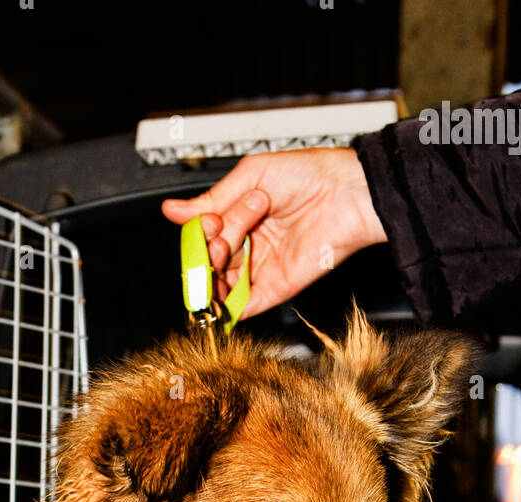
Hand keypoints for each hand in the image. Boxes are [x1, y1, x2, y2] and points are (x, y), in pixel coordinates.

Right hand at [161, 148, 386, 318]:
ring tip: (228, 249)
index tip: (208, 220)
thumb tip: (172, 211)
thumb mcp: (251, 175)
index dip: (200, 232)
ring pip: (221, 282)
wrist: (349, 194)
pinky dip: (226, 307)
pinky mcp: (275, 288)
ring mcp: (261, 268)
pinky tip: (218, 295)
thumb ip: (212, 199)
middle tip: (222, 232)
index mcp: (241, 216)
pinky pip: (243, 307)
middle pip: (210, 259)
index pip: (204, 235)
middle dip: (210, 247)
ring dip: (216, 270)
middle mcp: (250, 244)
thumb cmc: (310, 175)